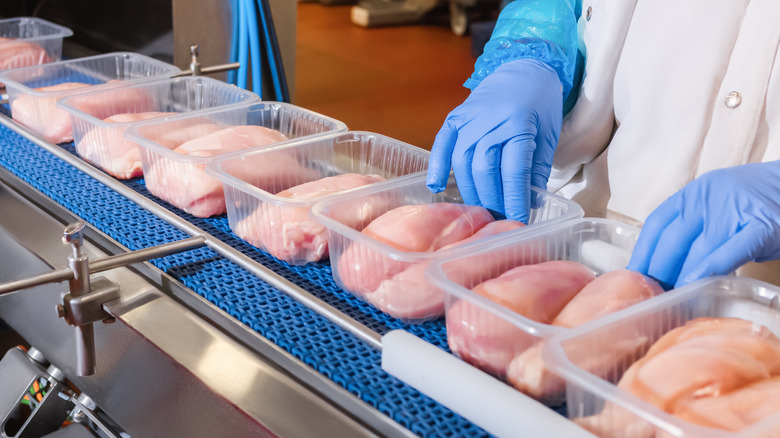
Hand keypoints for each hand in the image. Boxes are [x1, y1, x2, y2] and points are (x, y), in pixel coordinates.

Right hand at [426, 59, 562, 222]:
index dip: (515, 199)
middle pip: (484, 169)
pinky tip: (436, 187)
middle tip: (499, 220)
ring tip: (479, 210)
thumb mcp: (548, 135)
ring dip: (470, 190)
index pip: (514, 171)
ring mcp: (469, 118)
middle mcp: (490, 121)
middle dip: (491, 200)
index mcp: (518, 124)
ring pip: (462, 162)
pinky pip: (442, 144)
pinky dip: (437, 166)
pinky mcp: (455, 117)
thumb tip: (530, 203)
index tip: (519, 219)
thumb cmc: (540, 103)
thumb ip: (536, 169)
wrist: (524, 66)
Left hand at [627, 161, 779, 287]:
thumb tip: (665, 268)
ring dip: (680, 278)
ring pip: (697, 250)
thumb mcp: (718, 210)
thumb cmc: (758, 206)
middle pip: (671, 241)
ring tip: (670, 300)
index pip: (657, 225)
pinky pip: (729, 252)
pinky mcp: (760, 227)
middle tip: (652, 297)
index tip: (633, 278)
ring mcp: (733, 211)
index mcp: (693, 194)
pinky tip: (695, 285)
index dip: (642, 254)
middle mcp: (708, 199)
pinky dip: (708, 270)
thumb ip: (694, 232)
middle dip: (658, 273)